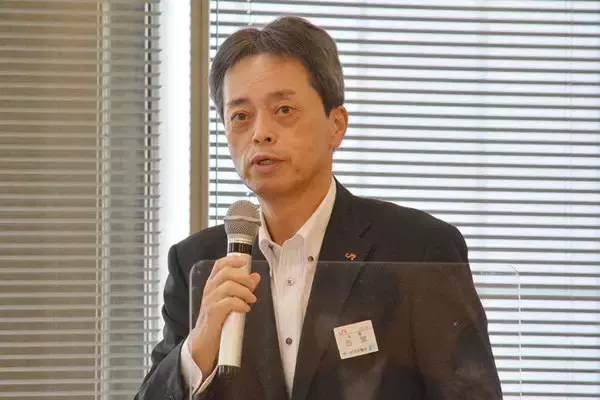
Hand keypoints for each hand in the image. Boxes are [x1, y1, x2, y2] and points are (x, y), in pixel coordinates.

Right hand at [189, 255, 260, 376]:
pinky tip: (245, 309)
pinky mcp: (212, 313)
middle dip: (243, 277)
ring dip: (244, 291)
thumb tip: (255, 276)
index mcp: (213, 284)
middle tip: (252, 287)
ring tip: (251, 299)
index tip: (245, 262)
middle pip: (226, 272)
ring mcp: (209, 301)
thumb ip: (242, 287)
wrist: (204, 342)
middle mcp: (209, 290)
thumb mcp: (230, 300)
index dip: (233, 260)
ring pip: (228, 286)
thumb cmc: (218, 319)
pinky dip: (240, 304)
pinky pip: (228, 302)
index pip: (219, 264)